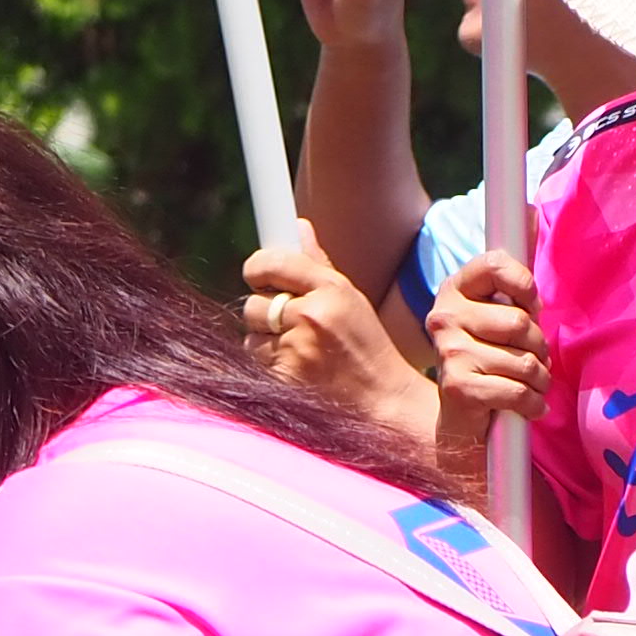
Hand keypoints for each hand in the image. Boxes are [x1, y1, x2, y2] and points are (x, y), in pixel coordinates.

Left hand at [241, 223, 429, 448]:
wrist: (384, 408)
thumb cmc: (367, 351)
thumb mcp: (352, 303)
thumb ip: (319, 267)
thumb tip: (298, 227)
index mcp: (333, 290)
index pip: (273, 262)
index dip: (258, 268)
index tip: (257, 275)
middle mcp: (312, 316)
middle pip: (254, 304)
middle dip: (265, 315)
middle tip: (290, 328)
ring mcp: (296, 350)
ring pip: (251, 335)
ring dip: (266, 344)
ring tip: (300, 355)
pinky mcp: (282, 379)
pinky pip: (255, 362)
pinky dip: (268, 367)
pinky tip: (297, 374)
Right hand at [424, 243, 552, 460]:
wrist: (458, 414)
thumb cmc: (489, 353)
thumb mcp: (500, 308)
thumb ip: (516, 267)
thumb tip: (533, 209)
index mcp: (455, 288)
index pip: (496, 264)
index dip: (525, 287)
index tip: (531, 307)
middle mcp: (444, 317)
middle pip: (519, 322)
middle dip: (539, 346)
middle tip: (531, 357)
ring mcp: (449, 353)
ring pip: (523, 361)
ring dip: (539, 379)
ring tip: (531, 383)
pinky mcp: (459, 388)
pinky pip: (517, 391)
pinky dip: (533, 404)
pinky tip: (528, 405)